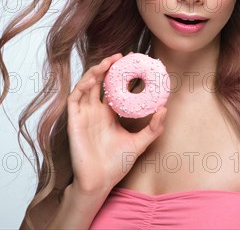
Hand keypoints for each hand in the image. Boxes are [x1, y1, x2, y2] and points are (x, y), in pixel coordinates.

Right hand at [66, 52, 167, 196]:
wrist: (99, 182)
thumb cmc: (116, 164)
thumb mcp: (140, 143)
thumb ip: (153, 128)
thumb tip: (165, 109)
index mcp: (109, 113)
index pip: (114, 87)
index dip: (121, 73)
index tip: (133, 61)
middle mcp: (95, 110)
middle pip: (100, 81)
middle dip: (109, 66)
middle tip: (122, 56)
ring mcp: (84, 114)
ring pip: (87, 85)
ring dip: (96, 71)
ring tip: (109, 62)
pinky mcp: (74, 121)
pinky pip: (75, 98)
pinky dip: (82, 86)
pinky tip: (94, 79)